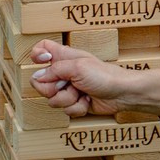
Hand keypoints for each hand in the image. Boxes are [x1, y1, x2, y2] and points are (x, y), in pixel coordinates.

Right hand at [28, 42, 159, 116]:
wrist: (122, 94)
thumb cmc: (104, 75)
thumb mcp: (77, 67)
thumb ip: (54, 71)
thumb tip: (37, 78)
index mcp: (64, 57)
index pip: (42, 49)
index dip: (37, 55)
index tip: (42, 61)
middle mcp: (63, 72)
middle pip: (41, 82)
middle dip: (54, 88)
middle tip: (69, 84)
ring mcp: (68, 89)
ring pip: (53, 100)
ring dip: (69, 99)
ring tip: (82, 92)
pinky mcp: (74, 103)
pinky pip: (65, 110)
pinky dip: (77, 108)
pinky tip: (88, 102)